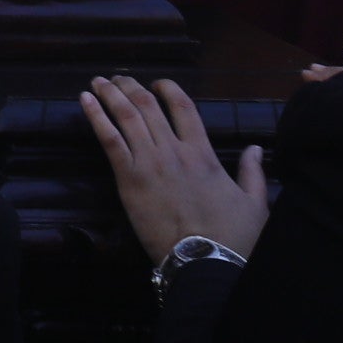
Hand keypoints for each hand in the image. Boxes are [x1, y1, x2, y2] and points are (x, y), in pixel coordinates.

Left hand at [80, 74, 269, 263]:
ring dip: (110, 95)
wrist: (203, 262)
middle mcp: (174, 152)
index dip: (169, 90)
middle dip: (131, 88)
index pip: (184, 108)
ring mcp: (150, 163)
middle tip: (118, 79)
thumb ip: (252, 172)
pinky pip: (109, 140)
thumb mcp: (253, 204)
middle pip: (148, 107)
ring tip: (98, 82)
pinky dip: (96, 117)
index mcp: (204, 154)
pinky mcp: (128, 180)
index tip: (158, 84)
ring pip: (126, 117)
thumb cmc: (232, 238)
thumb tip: (256, 148)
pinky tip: (85, 100)